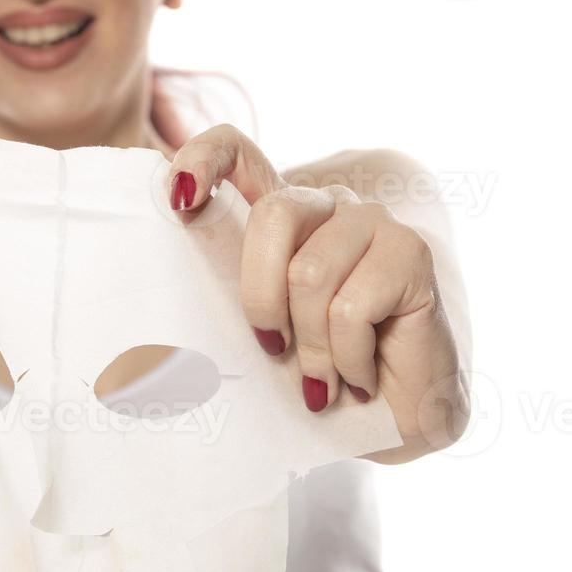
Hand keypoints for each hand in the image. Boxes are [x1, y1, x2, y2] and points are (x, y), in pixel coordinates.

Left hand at [166, 125, 467, 460]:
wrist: (402, 418)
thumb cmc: (320, 373)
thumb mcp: (262, 334)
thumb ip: (224, 301)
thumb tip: (160, 316)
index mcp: (282, 217)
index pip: (237, 153)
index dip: (204, 159)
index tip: (178, 201)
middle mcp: (328, 206)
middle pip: (273, 214)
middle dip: (261, 297)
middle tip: (273, 349)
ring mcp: (374, 223)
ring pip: (310, 273)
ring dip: (311, 347)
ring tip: (323, 381)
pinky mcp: (411, 254)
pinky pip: (351, 308)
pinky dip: (346, 359)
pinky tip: (361, 379)